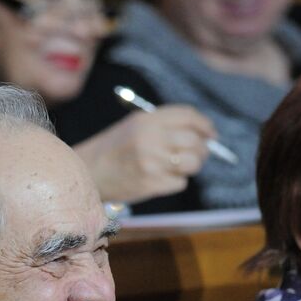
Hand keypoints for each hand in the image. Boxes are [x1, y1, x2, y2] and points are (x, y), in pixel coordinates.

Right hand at [76, 106, 214, 203]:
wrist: (89, 171)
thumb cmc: (115, 148)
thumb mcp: (135, 126)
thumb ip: (165, 125)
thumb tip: (203, 134)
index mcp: (147, 120)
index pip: (188, 116)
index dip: (204, 125)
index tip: (211, 134)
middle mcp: (150, 139)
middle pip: (194, 141)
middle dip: (203, 149)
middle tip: (200, 153)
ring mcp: (152, 162)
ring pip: (192, 163)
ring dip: (192, 166)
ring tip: (179, 166)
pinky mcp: (151, 184)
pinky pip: (180, 182)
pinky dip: (175, 181)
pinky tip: (161, 178)